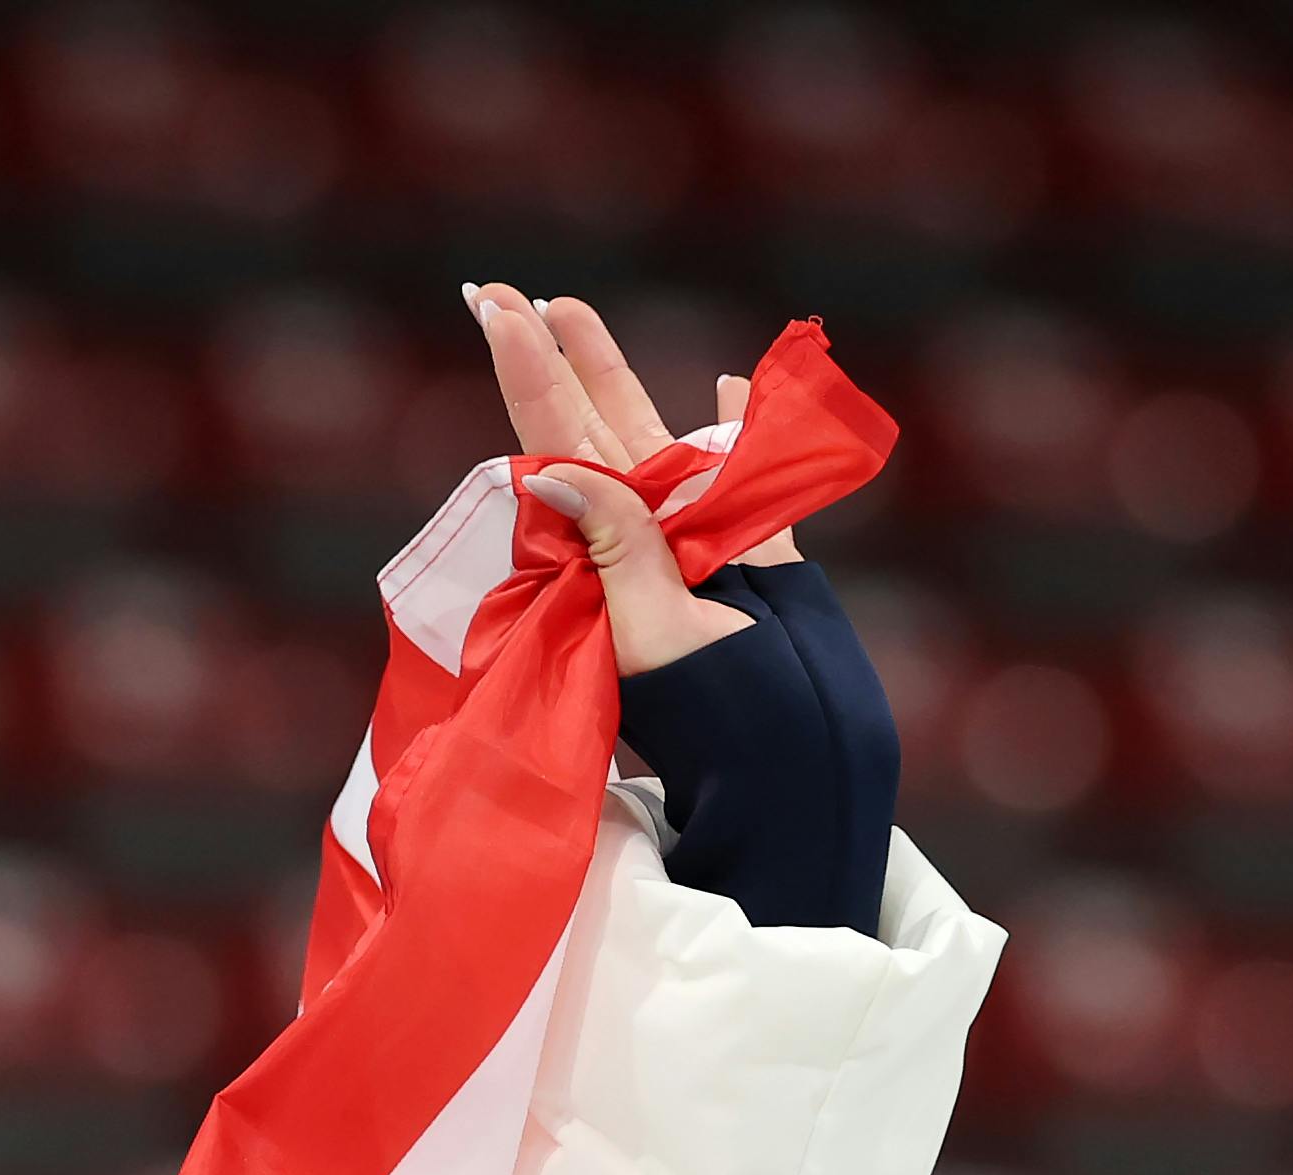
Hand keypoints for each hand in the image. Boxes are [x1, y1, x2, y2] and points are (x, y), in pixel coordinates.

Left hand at [470, 282, 790, 678]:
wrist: (800, 761)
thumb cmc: (717, 713)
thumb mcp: (649, 632)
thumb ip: (612, 545)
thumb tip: (549, 466)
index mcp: (599, 560)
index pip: (550, 450)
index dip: (526, 377)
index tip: (492, 309)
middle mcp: (639, 544)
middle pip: (588, 431)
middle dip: (553, 362)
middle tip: (502, 295)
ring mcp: (698, 545)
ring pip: (654, 440)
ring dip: (616, 378)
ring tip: (575, 315)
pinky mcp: (762, 554)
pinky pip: (747, 476)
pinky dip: (744, 428)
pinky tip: (731, 387)